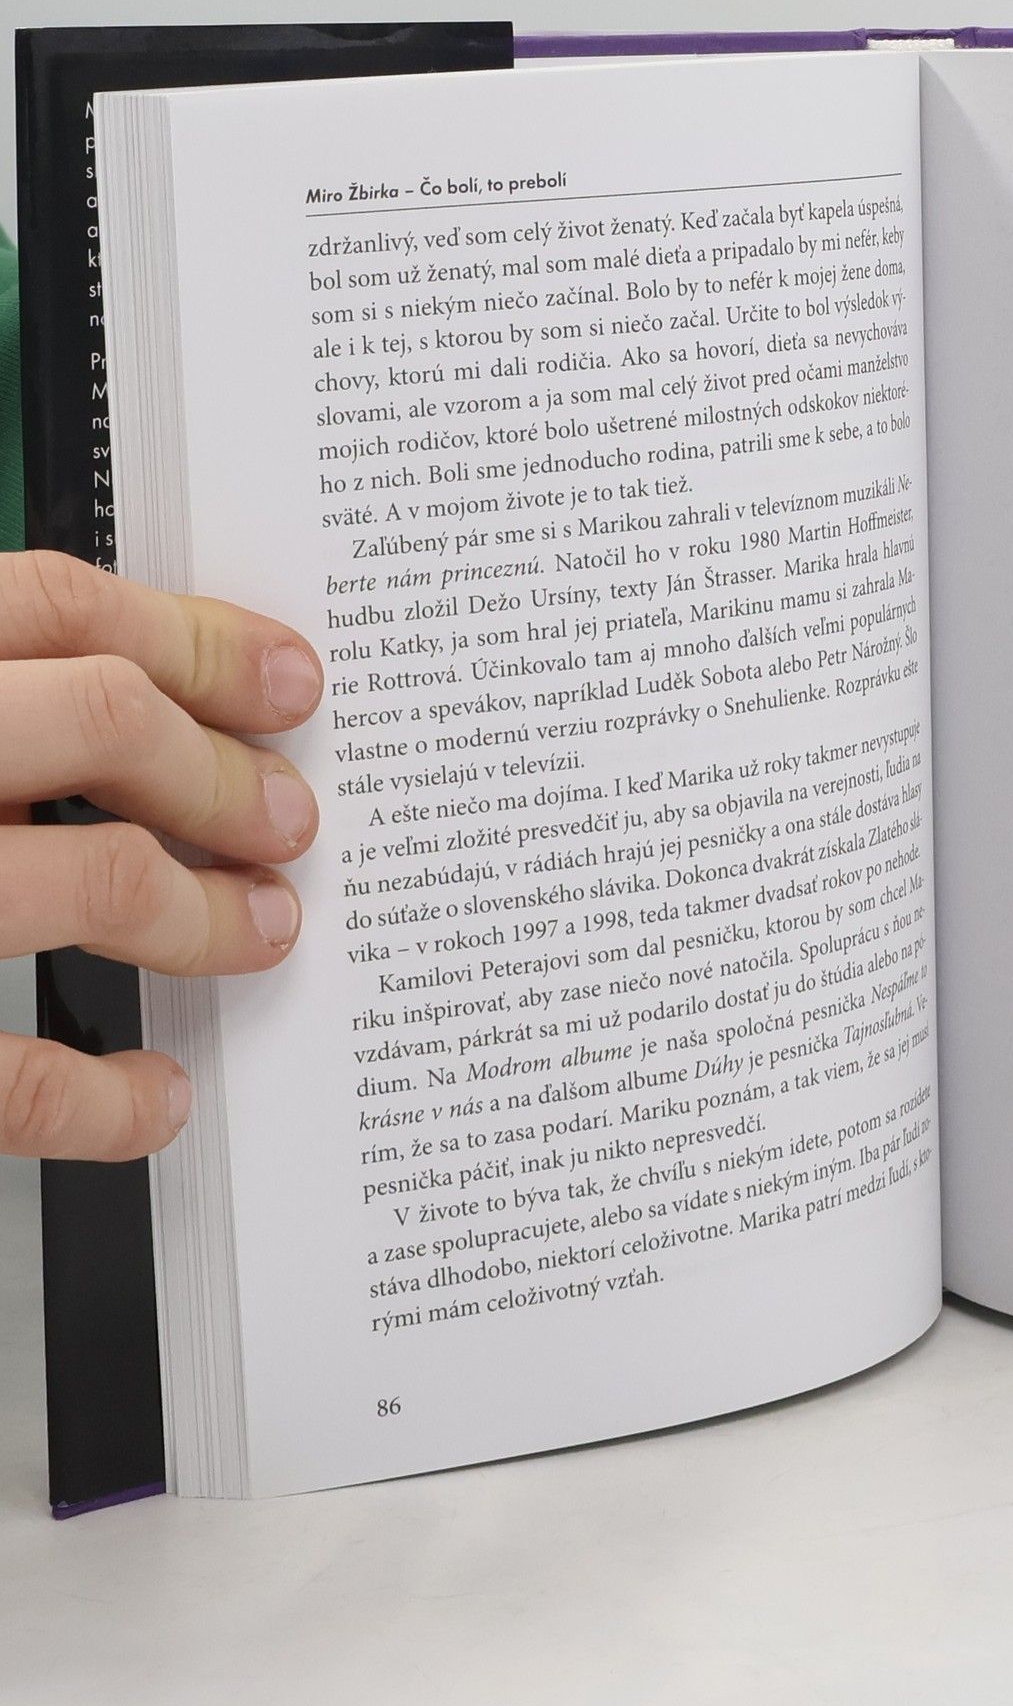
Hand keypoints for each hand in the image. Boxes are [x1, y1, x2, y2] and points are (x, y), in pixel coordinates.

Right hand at [0, 553, 322, 1159]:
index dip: (197, 641)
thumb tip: (139, 711)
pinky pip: (16, 1077)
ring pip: (94, 879)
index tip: (292, 681)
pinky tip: (154, 1097)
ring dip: (207, 914)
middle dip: (226, 771)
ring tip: (263, 932)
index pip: (58, 607)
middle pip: (105, 721)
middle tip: (292, 820)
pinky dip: (106, 1098)